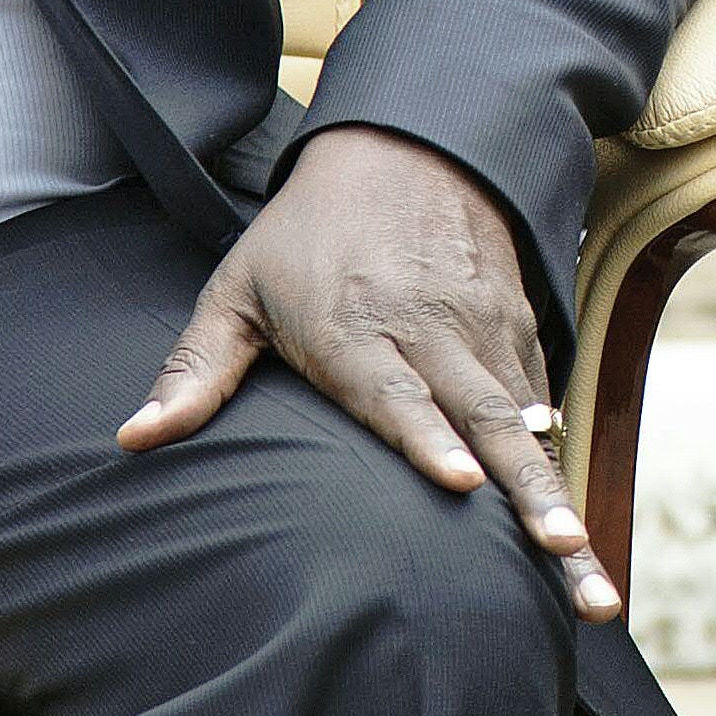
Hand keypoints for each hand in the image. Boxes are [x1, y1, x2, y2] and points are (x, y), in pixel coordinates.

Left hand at [118, 126, 615, 620]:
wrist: (408, 146)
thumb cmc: (305, 233)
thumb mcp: (238, 289)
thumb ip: (195, 370)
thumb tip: (132, 439)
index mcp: (353, 326)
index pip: (395, 390)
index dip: (427, 437)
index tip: (460, 484)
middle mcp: (428, 329)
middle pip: (486, 420)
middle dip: (530, 494)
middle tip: (564, 558)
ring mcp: (481, 328)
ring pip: (529, 422)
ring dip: (559, 494)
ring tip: (583, 568)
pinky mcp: (517, 326)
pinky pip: (540, 400)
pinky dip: (559, 460)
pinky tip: (575, 523)